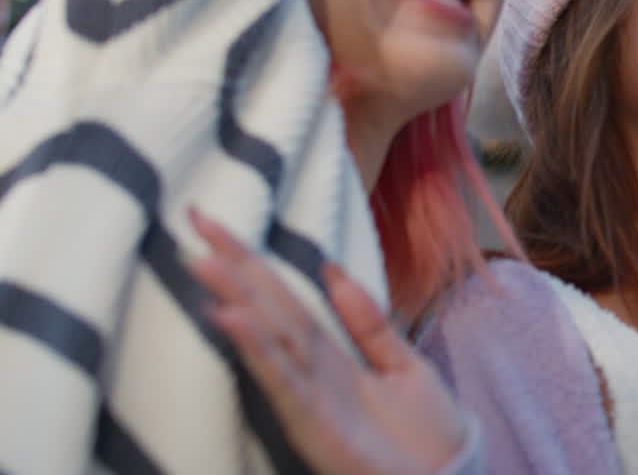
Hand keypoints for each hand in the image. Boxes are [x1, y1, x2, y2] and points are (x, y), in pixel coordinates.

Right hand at [188, 208, 466, 474]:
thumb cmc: (428, 435)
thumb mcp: (402, 365)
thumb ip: (368, 323)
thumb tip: (332, 271)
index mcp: (332, 357)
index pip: (286, 300)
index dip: (256, 262)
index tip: (220, 222)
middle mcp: (313, 374)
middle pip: (268, 310)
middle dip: (234, 267)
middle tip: (195, 217)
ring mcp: (311, 400)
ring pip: (268, 340)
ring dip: (236, 299)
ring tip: (203, 259)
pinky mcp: (316, 427)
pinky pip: (284, 381)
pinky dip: (258, 349)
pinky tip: (233, 319)